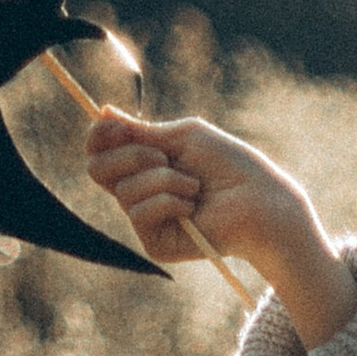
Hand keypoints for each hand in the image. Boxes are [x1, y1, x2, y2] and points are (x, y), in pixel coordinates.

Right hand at [82, 107, 356, 346]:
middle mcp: (140, 191)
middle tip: (165, 158)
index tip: (117, 125)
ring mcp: (146, 220)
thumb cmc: (229, 165)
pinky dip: (169, 202)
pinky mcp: (155, 243)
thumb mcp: (184, 137)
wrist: (259, 201)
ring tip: (195, 186)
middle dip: (130, 155)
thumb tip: (103, 112)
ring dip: (164, 179)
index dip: (100, 135)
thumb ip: (143, 131)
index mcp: (143, 164)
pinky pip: (140, 213)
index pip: (100, 150)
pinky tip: (193, 207)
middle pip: (97, 170)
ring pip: (124, 190)